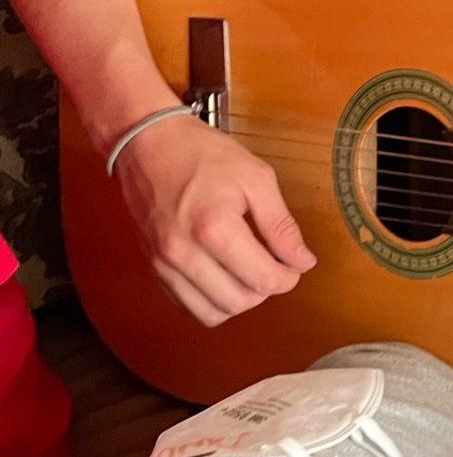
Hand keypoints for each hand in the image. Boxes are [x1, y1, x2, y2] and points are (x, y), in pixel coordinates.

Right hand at [115, 117, 316, 327]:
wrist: (147, 144)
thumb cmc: (201, 154)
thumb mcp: (255, 177)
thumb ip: (280, 224)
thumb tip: (302, 260)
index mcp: (214, 228)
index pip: (262, 280)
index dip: (288, 277)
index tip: (295, 264)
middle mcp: (184, 253)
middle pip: (238, 302)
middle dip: (266, 290)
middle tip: (276, 267)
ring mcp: (164, 263)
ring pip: (211, 312)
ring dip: (238, 300)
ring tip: (250, 273)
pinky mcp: (152, 266)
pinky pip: (187, 304)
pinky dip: (211, 299)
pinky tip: (224, 274)